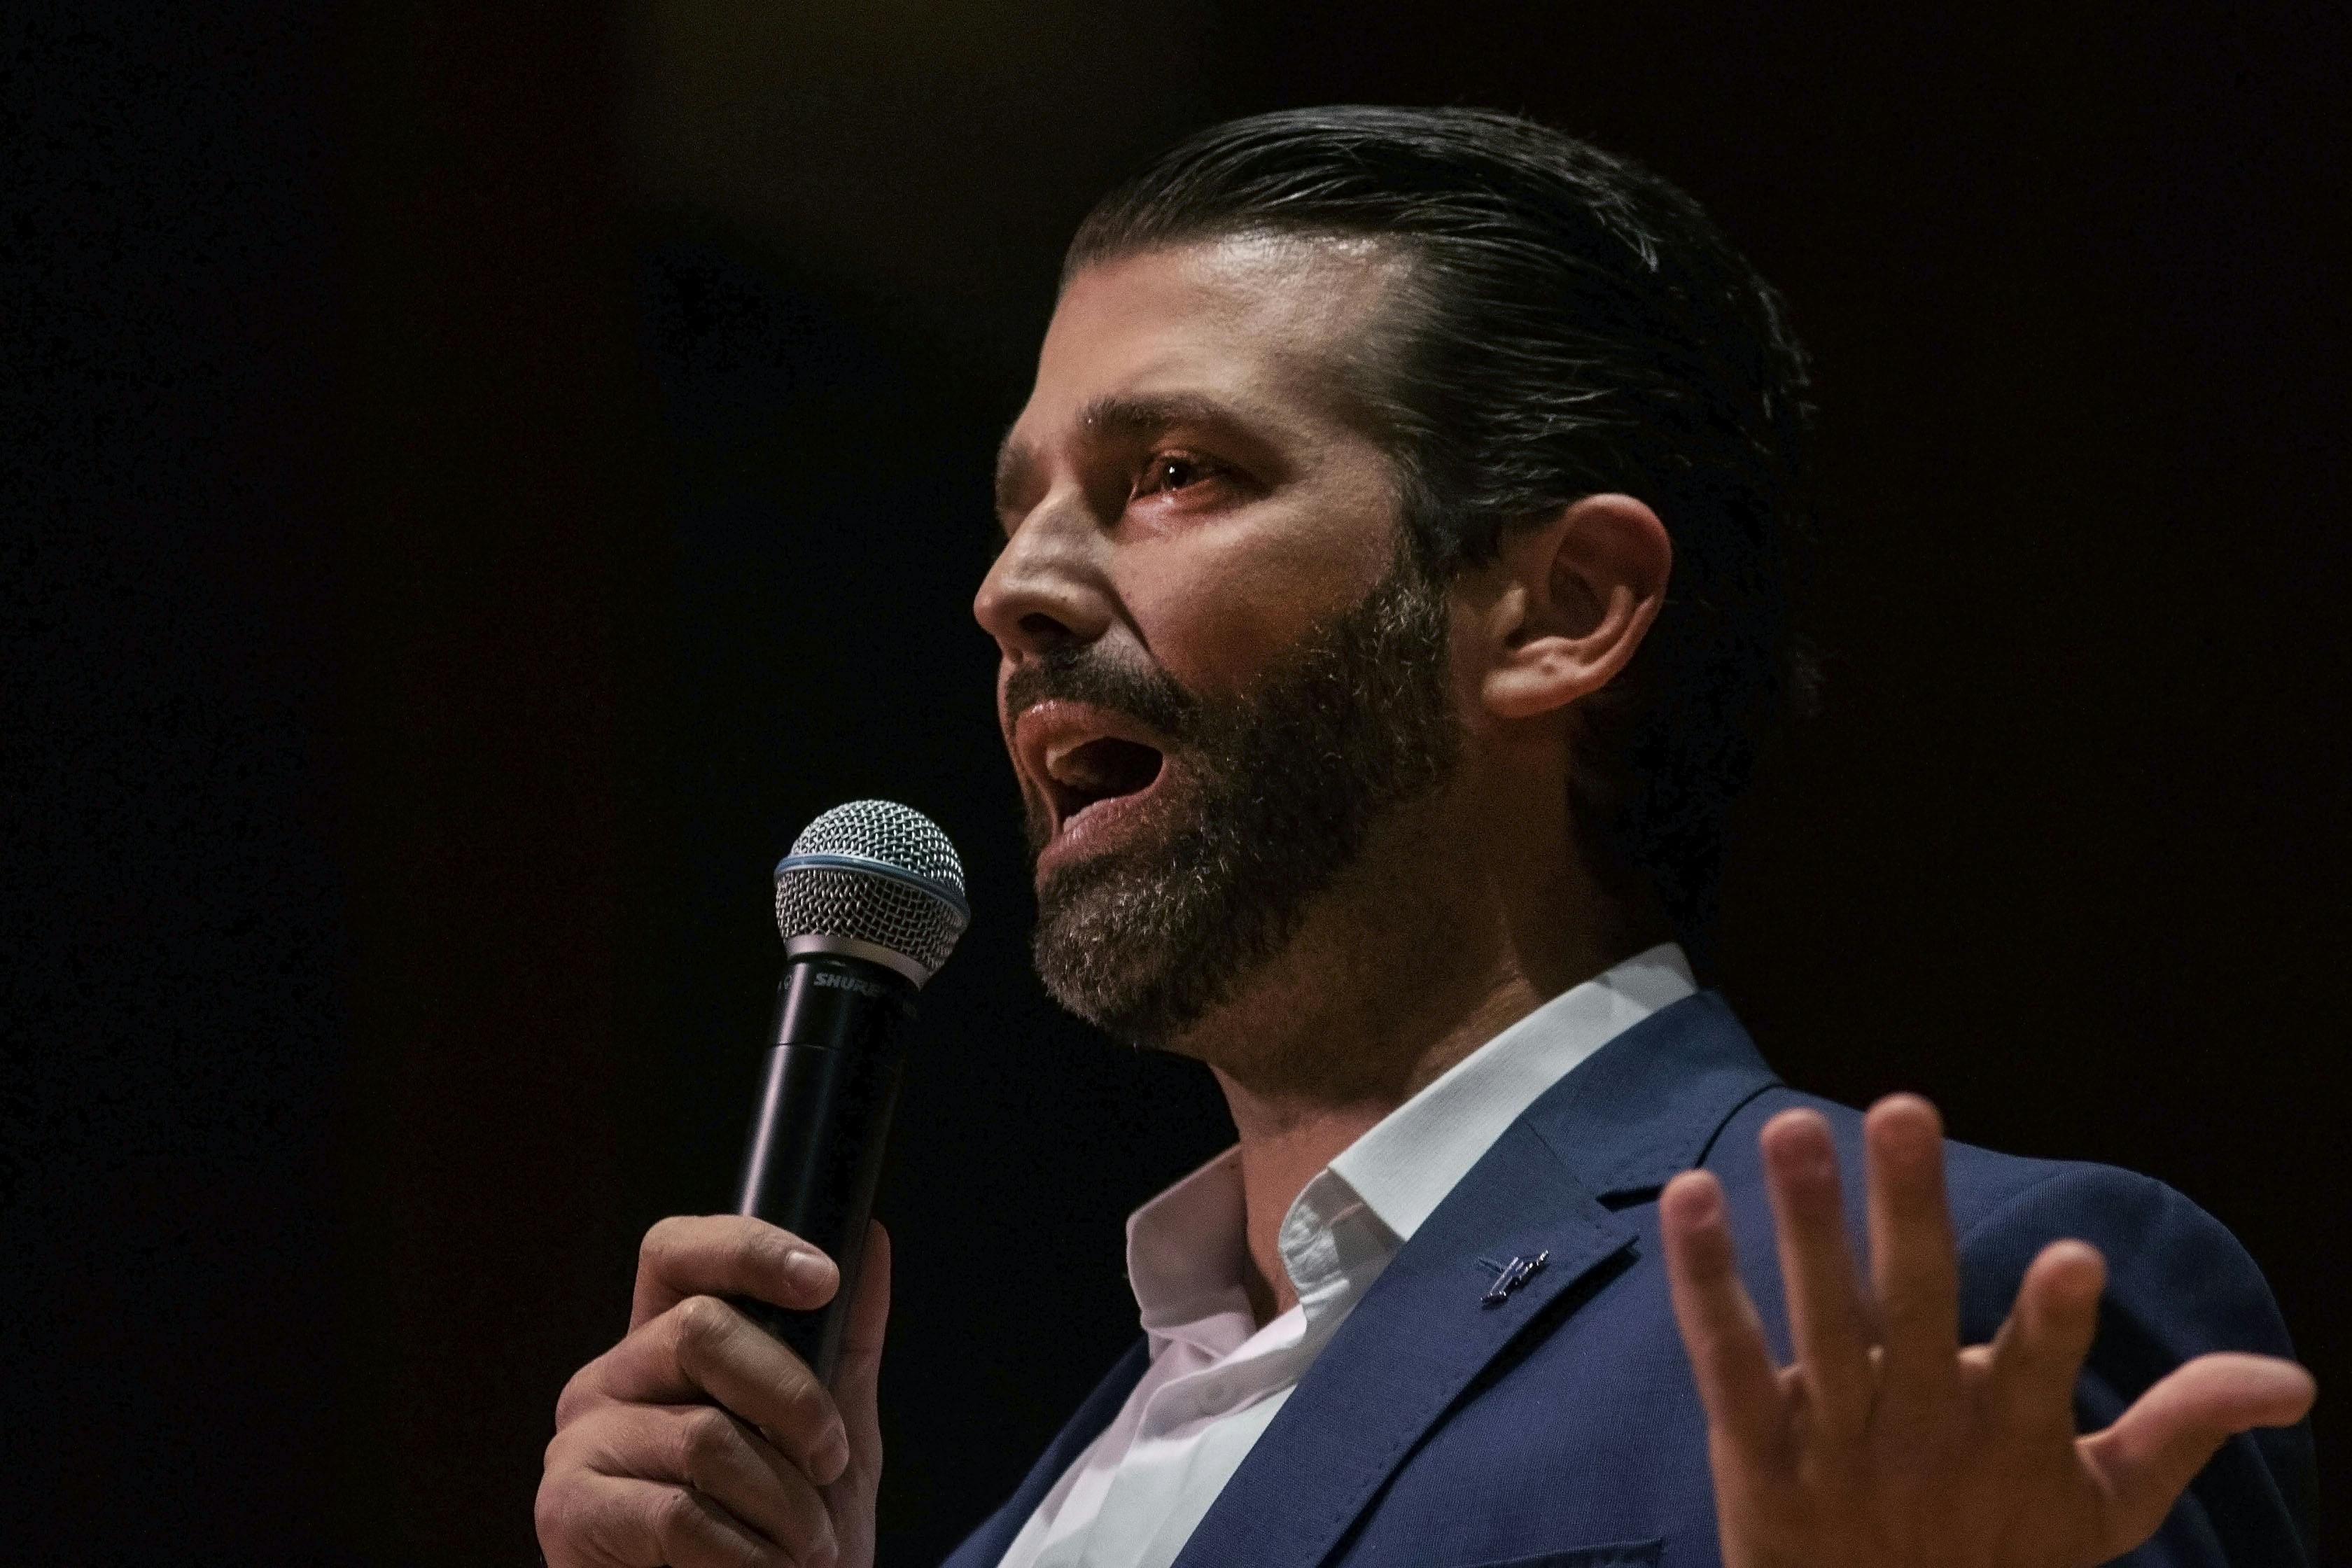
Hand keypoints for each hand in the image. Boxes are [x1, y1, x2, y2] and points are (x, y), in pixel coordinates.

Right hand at [535, 1216, 890, 1567]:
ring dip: (784, 1502)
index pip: (677, 1252)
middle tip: (830, 1462)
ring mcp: (580, 1442)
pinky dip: (745, 1555)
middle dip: (793, 1398)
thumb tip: (870, 1241)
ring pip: (702, 1434)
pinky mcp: (567, 1511)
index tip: (823, 1280)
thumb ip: (845, 1344)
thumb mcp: (833, 1436)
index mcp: (663, 1345)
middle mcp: (609, 1379)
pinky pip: (678, 1513)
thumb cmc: (782, 1539)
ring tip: (805, 1545)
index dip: (748, 1249)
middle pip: (699, 1330)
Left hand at [1660, 1095, 2312, 1567]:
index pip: (2041, 1368)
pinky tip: (1689, 1195)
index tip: (2074, 1257)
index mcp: (2008, 1436)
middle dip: (1910, 1209)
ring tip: (1792, 1127)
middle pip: (1913, 1310)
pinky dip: (1703, 1282)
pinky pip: (1722, 1358)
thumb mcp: (2103, 1509)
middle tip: (1901, 1107)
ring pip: (1818, 1320)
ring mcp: (1832, 1440)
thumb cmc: (2003, 1563)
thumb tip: (2294, 1380)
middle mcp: (1917, 1431)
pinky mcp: (1754, 1451)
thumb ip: (2182, 1426)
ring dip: (1805, 1222)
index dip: (2055, 1319)